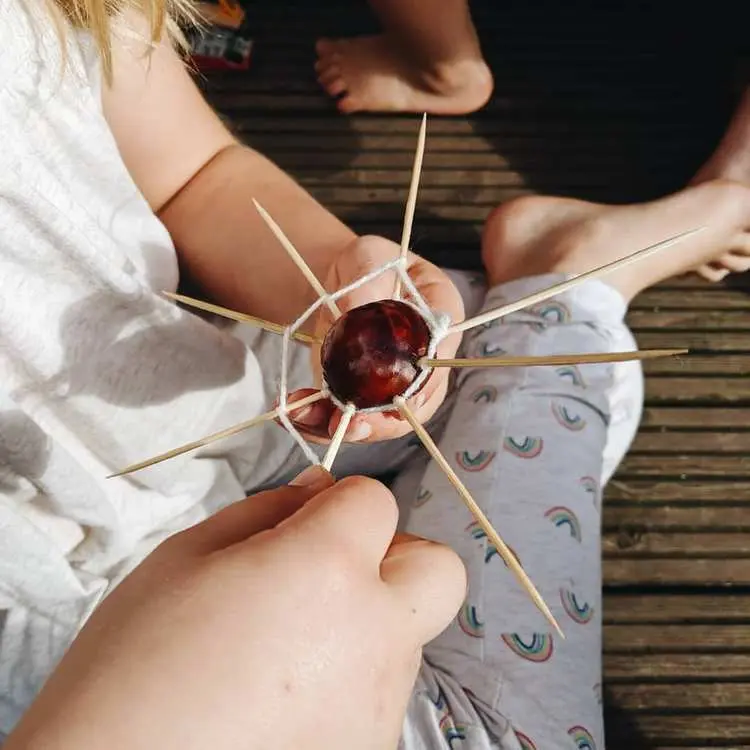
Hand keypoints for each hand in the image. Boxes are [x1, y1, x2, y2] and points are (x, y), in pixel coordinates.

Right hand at [6, 469, 465, 749]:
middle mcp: (375, 634)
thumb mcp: (186, 556)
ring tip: (288, 645)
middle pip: (437, 569)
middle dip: (395, 555)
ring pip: (407, 630)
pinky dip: (352, 675)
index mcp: (328, 568)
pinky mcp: (371, 748)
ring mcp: (380, 702)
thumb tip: (318, 491)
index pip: (378, 501)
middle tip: (331, 570)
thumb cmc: (133, 665)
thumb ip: (268, 510)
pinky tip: (286, 693)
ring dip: (368, 617)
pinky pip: (383, 688)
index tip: (305, 520)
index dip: (340, 502)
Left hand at [289, 235, 464, 443]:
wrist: (342, 283)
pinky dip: (318, 422)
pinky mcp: (363, 396)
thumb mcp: (367, 256)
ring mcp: (394, 385)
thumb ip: (367, 278)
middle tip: (350, 424)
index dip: (424, 386)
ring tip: (309, 418)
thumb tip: (353, 310)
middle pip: (415, 404)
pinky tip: (295, 413)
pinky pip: (346, 417)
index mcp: (441, 320)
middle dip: (382, 422)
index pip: (441, 359)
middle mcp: (424, 362)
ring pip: (378, 420)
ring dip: (343, 427)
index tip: (399, 400)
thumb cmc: (366, 264)